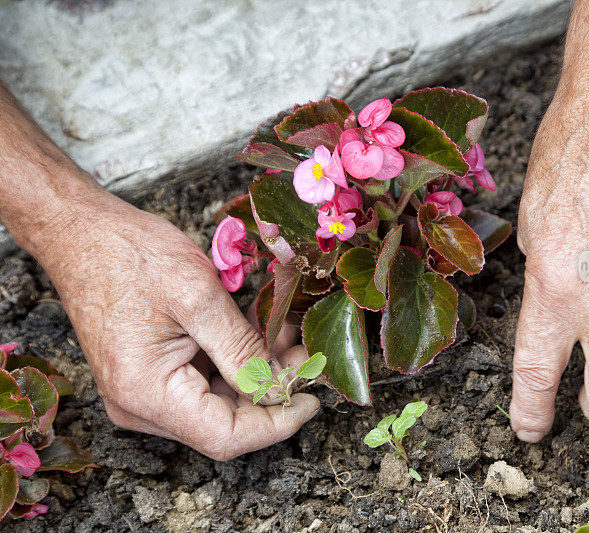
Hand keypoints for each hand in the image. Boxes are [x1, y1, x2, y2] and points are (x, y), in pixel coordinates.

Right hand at [37, 189, 318, 459]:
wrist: (82, 233)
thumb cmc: (131, 255)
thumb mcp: (199, 296)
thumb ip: (243, 349)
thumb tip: (282, 385)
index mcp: (146, 393)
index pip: (226, 436)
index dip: (277, 423)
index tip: (314, 398)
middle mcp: (140, 406)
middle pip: (224, 422)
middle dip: (272, 391)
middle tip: (307, 355)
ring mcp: (143, 394)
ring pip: (219, 403)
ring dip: (258, 374)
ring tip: (287, 335)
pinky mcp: (150, 377)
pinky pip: (204, 383)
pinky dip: (237, 362)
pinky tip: (260, 332)